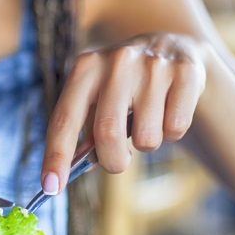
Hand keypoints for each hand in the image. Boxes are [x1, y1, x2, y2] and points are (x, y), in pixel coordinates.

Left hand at [40, 32, 206, 194]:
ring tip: (147, 122)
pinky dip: (172, 133)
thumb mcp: (98, 97)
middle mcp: (116, 61)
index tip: (49, 188)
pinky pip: (176, 128)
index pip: (64, 119)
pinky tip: (168, 110)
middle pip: (107, 134)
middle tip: (117, 162)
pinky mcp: (185, 71)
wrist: (172, 47)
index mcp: (85, 68)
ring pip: (147, 138)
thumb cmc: (124, 86)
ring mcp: (152, 64)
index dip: (55, 156)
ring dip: (146, 144)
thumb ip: (85, 131)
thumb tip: (68, 172)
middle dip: (112, 161)